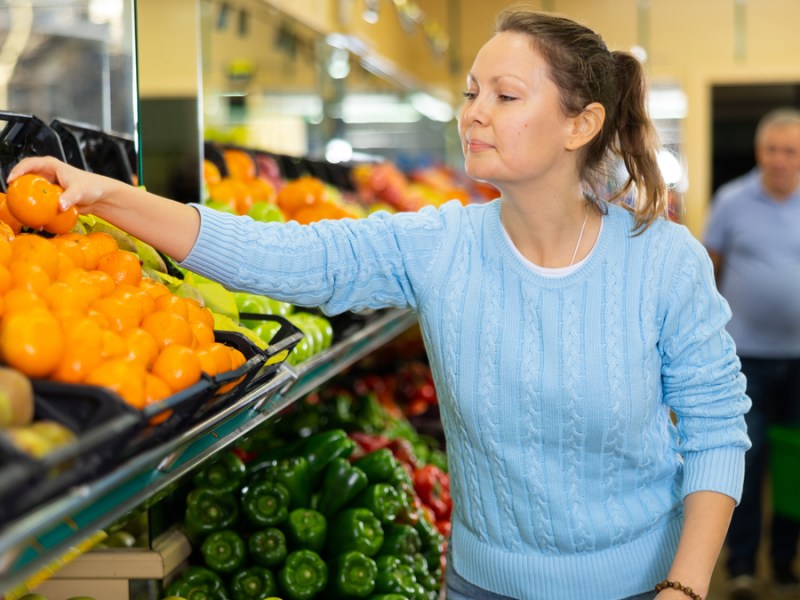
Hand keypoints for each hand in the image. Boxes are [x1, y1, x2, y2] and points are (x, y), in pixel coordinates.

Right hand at [8, 156, 126, 214]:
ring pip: (31, 189)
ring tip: (19, 208)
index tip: (12, 180)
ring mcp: (48, 185)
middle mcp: (47, 173)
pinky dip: (36, 208)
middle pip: (26, 176)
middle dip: (17, 185)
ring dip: (25, 198)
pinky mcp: (51, 196)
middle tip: (11, 195)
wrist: (100, 196)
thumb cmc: (92, 187)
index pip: (30, 163)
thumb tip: (60, 206)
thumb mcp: (80, 191)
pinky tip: (35, 218)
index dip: (18, 170)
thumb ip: (69, 198)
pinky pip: (40, 201)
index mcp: (52, 165)